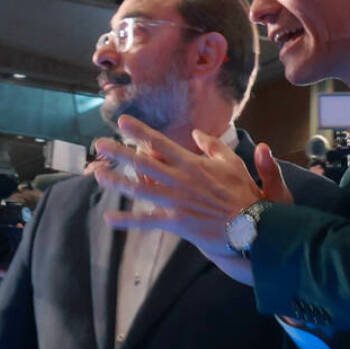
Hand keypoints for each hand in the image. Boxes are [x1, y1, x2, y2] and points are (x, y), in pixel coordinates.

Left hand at [93, 116, 292, 267]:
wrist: (251, 226)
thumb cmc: (244, 194)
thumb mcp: (233, 162)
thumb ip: (213, 146)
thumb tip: (197, 133)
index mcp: (192, 163)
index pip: (160, 142)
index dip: (139, 131)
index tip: (122, 122)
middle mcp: (179, 180)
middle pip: (143, 163)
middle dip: (119, 153)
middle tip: (98, 145)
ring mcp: (176, 201)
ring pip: (140, 189)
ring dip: (117, 181)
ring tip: (98, 173)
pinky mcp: (176, 222)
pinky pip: (147, 220)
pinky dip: (128, 220)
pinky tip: (109, 218)